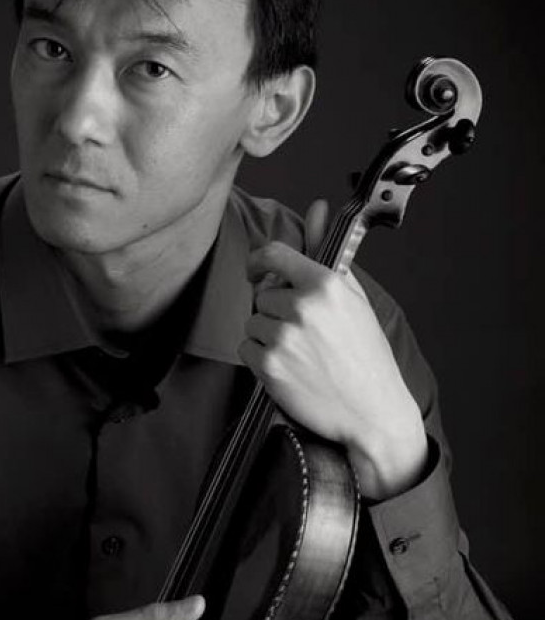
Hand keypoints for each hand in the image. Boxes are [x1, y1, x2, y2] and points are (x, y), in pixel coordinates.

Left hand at [238, 198, 427, 500]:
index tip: (258, 271)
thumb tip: (316, 208)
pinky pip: (247, 348)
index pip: (274, 254)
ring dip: (268, 335)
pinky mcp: (269, 367)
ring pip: (253, 322)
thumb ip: (325, 250)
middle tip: (305, 332)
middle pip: (262, 295)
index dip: (260, 261)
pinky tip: (290, 367)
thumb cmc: (365, 352)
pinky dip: (261, 358)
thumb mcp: (352, 296)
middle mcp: (302, 307)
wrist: (372, 411)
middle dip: (276, 310)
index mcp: (325, 284)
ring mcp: (283, 338)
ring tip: (301, 352)